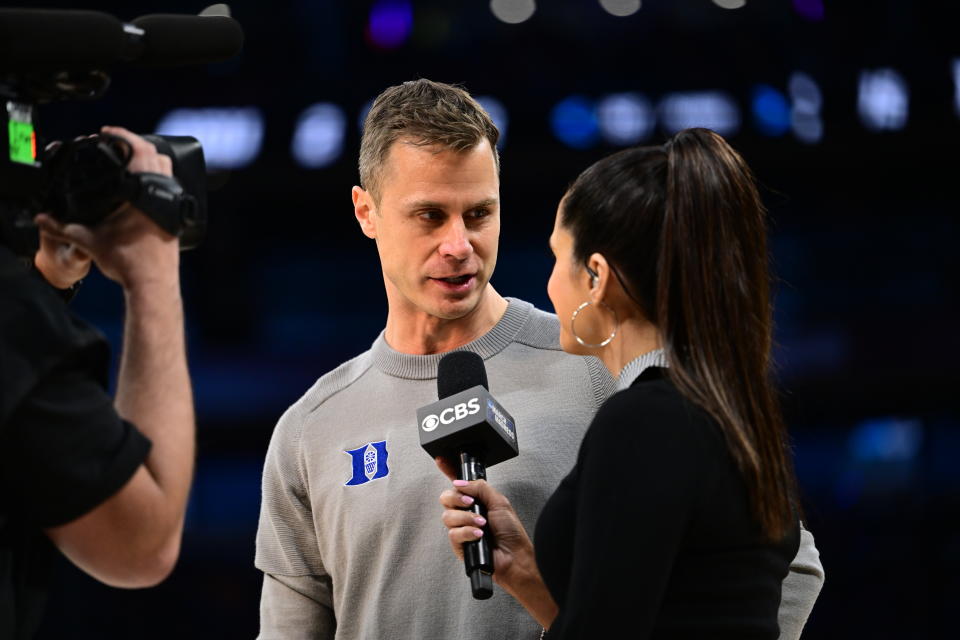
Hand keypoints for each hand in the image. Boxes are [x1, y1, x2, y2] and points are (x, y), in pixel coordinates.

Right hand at [33, 126, 178, 291]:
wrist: (153, 283)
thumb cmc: (128, 262)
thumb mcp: (89, 241)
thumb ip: (63, 227)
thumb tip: (42, 219)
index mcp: (142, 191)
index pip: (138, 149)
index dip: (121, 135)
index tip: (107, 131)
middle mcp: (162, 194)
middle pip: (155, 154)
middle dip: (136, 143)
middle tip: (116, 142)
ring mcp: (173, 204)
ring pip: (166, 169)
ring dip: (150, 159)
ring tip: (130, 159)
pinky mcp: (177, 215)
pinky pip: (171, 186)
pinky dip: (158, 178)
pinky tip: (145, 184)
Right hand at [437, 474, 534, 588]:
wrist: (515, 556)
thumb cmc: (511, 532)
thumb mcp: (499, 502)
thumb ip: (480, 488)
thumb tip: (460, 482)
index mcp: (476, 500)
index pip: (458, 484)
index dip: (448, 471)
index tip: (441, 461)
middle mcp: (466, 513)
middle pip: (446, 498)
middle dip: (457, 498)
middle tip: (470, 502)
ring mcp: (461, 528)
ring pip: (448, 516)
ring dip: (466, 518)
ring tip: (482, 524)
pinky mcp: (459, 545)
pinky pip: (453, 534)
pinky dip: (467, 532)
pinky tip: (478, 535)